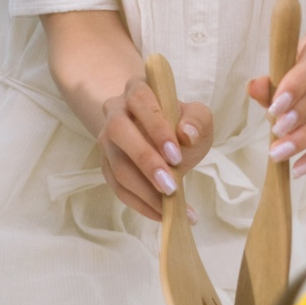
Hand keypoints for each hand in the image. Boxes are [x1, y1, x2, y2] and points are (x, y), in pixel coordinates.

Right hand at [99, 76, 212, 222]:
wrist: (163, 139)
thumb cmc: (181, 124)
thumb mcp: (198, 118)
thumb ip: (197, 120)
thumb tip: (187, 134)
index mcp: (138, 90)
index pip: (141, 100)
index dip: (155, 126)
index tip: (176, 153)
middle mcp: (115, 112)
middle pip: (119, 131)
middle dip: (145, 161)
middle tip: (171, 186)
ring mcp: (107, 141)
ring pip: (117, 166)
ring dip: (144, 190)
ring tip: (171, 206)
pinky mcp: (107, 166)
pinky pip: (118, 188)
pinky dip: (141, 204)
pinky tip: (163, 214)